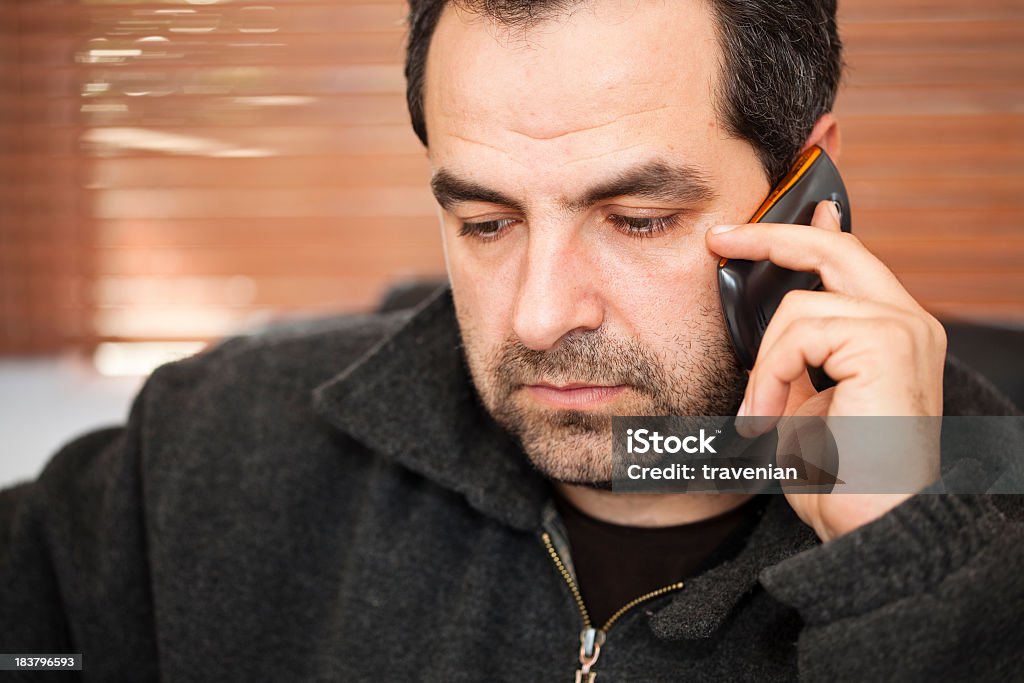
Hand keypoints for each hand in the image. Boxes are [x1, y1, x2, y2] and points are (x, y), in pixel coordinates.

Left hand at [706, 200, 945, 540]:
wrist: (871, 525)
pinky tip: (768, 417)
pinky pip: (799, 334)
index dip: (800, 233)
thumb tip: (765, 322)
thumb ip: (793, 357)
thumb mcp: (804, 402)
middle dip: (768, 236)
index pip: (847, 260)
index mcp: (891, 333)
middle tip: (718, 239)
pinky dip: (770, 376)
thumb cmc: (839, 474)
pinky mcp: (887, 342)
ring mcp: (902, 329)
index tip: (749, 229)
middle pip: (833, 248)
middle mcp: (907, 322)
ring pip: (799, 306)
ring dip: (765, 365)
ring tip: (759, 414)